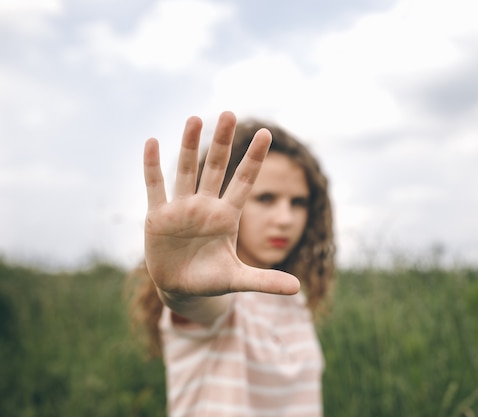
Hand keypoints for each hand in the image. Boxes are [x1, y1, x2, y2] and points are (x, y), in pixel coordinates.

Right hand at [143, 111, 300, 297]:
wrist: (181, 288)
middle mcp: (205, 206)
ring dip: (188, 145)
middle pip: (216, 167)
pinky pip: (156, 187)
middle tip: (229, 114)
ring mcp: (181, 208)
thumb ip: (265, 281)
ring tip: (194, 118)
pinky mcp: (158, 217)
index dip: (254, 158)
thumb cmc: (212, 280)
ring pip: (186, 170)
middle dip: (222, 142)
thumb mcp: (237, 280)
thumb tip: (298, 289)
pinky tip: (152, 141)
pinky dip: (152, 166)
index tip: (267, 134)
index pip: (244, 181)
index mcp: (227, 216)